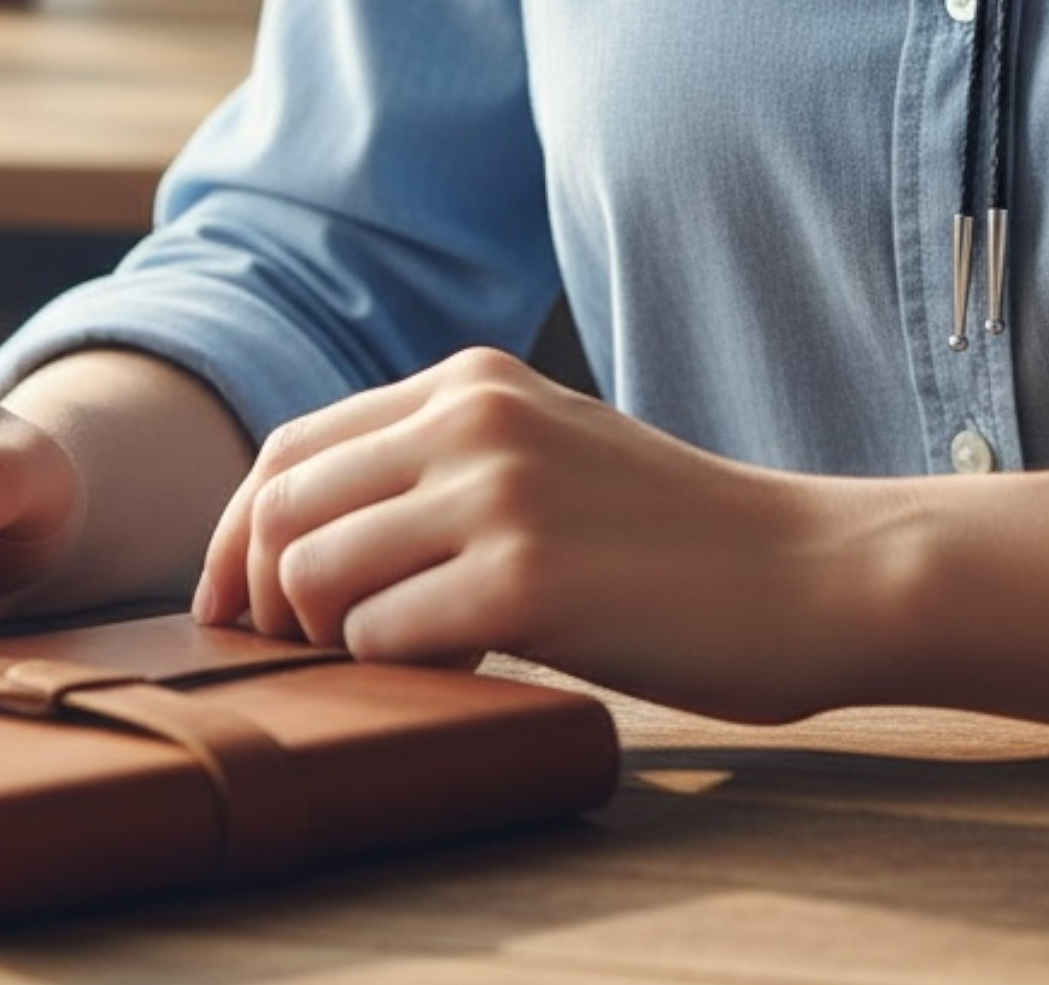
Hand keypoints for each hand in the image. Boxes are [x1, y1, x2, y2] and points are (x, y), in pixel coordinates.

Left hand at [194, 347, 891, 721]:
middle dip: (259, 595)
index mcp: (473, 379)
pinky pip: (384, 637)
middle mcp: (475, 416)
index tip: (242, 606)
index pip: (292, 445)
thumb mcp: (548, 450)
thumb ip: (441, 461)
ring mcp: (501, 493)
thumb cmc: (674, 533)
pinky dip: (397, 670)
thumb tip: (301, 538)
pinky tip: (464, 667)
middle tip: (299, 654)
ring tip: (399, 656)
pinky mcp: (527, 581)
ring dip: (329, 637)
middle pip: (281, 505)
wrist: (808, 570)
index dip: (240, 534)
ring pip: (314, 573)